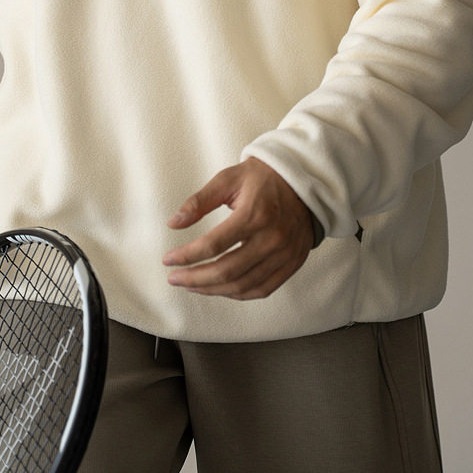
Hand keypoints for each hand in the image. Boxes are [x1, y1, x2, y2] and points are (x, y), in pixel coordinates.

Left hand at [163, 158, 316, 299]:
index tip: (169, 260)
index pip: (213, 245)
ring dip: (212, 290)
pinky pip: (263, 289)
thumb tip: (174, 223)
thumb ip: (199, 201)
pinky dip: (238, 294)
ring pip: (242, 285)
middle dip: (194, 279)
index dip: (186, 256)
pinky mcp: (292, 263)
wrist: (303, 180)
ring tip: (192, 285)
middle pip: (226, 271)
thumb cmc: (263, 178)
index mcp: (254, 215)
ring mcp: (284, 254)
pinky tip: (220, 289)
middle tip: (175, 279)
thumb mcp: (228, 179)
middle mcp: (272, 238)